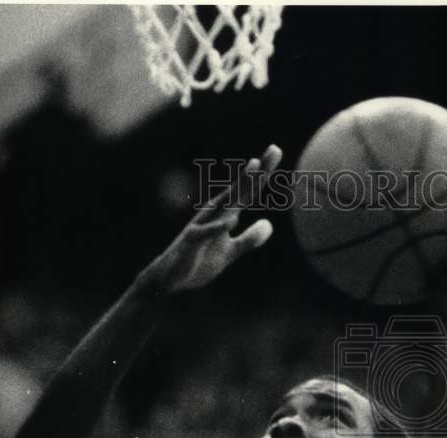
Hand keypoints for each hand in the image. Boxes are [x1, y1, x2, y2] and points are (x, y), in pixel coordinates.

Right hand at [139, 144, 282, 293]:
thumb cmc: (198, 261)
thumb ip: (248, 239)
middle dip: (257, 172)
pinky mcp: (191, 241)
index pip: (247, 192)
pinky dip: (218, 226)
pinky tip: (234, 218)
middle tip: (275, 149)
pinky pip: (206, 232)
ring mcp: (202, 225)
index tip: (276, 152)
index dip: (262, 175)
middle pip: (240, 190)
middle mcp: (214, 214)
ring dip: (239, 186)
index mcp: (224, 215)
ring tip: (255, 167)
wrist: (170, 279)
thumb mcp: (229, 252)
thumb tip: (268, 224)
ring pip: (225, 203)